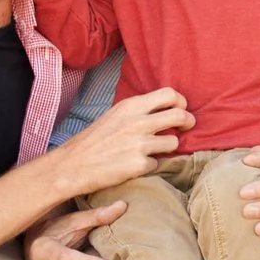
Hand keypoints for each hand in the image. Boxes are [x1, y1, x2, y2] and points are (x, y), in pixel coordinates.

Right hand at [52, 88, 192, 195]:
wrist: (71, 165)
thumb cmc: (93, 141)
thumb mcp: (114, 116)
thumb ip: (138, 111)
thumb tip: (164, 109)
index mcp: (131, 106)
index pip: (169, 94)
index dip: (180, 102)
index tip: (181, 109)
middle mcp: (138, 122)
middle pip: (180, 115)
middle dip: (188, 122)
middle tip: (185, 127)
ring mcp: (140, 143)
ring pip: (174, 143)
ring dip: (167, 148)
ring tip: (152, 151)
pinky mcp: (139, 164)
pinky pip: (158, 164)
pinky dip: (150, 166)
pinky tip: (134, 165)